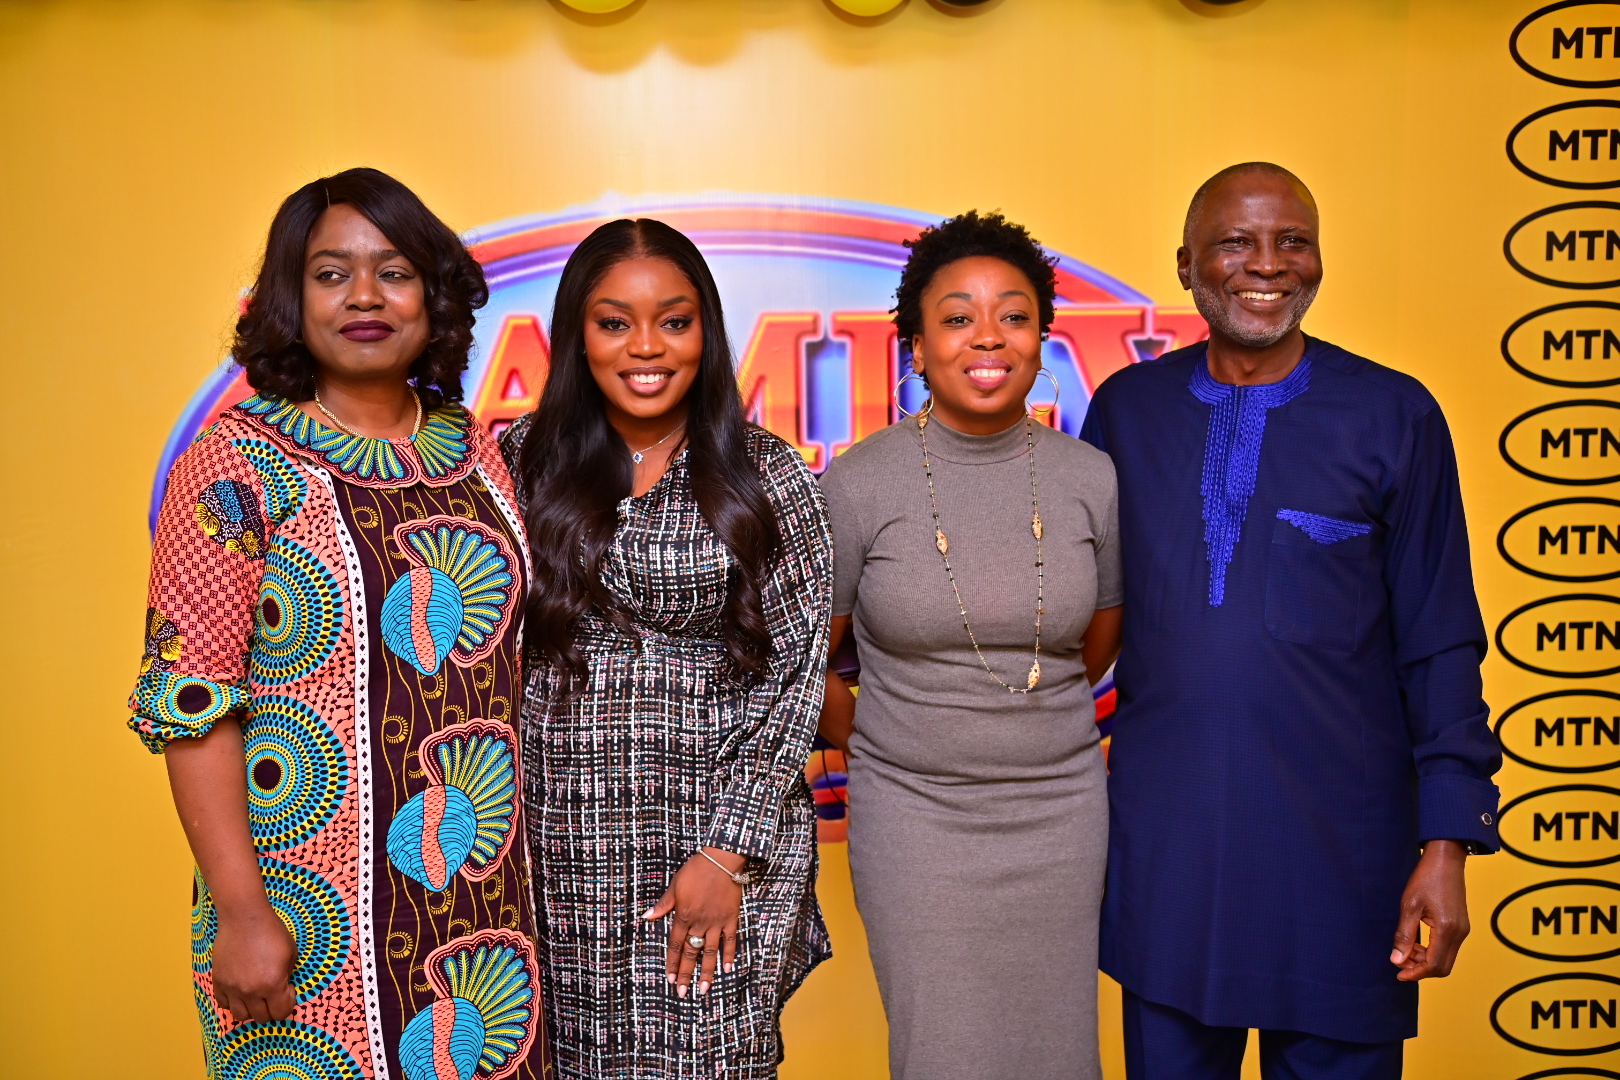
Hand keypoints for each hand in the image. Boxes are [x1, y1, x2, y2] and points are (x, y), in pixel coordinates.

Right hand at [212, 903, 297, 1022]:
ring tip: (256, 994)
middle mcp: (251, 991)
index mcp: (272, 984)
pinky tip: (241, 989)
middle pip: (261, 1018)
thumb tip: (283, 989)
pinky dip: (234, 1001)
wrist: (244, 917)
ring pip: (241, 1015)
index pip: (281, 1013)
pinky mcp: (219, 982)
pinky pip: (224, 1004)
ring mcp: (232, 988)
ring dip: (251, 1009)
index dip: (287, 1003)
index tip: (287, 989)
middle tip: (273, 992)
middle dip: (271, 1008)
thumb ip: (287, 976)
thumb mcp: (291, 953)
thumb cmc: (271, 931)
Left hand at [642, 848, 744, 997]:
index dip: (672, 963)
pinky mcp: (731, 918)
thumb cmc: (695, 870)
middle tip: (682, 992)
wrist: (720, 860)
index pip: (674, 945)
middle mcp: (699, 923)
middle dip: (685, 974)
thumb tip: (646, 916)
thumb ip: (663, 904)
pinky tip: (727, 968)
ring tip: (703, 989)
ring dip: (706, 972)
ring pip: (710, 952)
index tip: (669, 979)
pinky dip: (729, 954)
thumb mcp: (675, 886)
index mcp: (683, 916)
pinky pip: (730, 940)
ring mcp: (716, 922)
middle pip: (691, 953)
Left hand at [1390, 839, 1469, 980]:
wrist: (1446, 859)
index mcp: (1447, 930)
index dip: (1416, 973)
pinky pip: (1448, 948)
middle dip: (1421, 969)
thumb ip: (1404, 935)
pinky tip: (1417, 942)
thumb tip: (1397, 960)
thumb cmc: (1426, 878)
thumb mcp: (1409, 906)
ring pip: (1446, 959)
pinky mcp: (1461, 925)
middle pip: (1443, 967)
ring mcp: (1463, 930)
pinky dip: (1432, 951)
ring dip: (1426, 960)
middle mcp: (1460, 933)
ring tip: (1406, 949)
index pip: (1434, 965)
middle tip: (1400, 962)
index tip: (1399, 974)